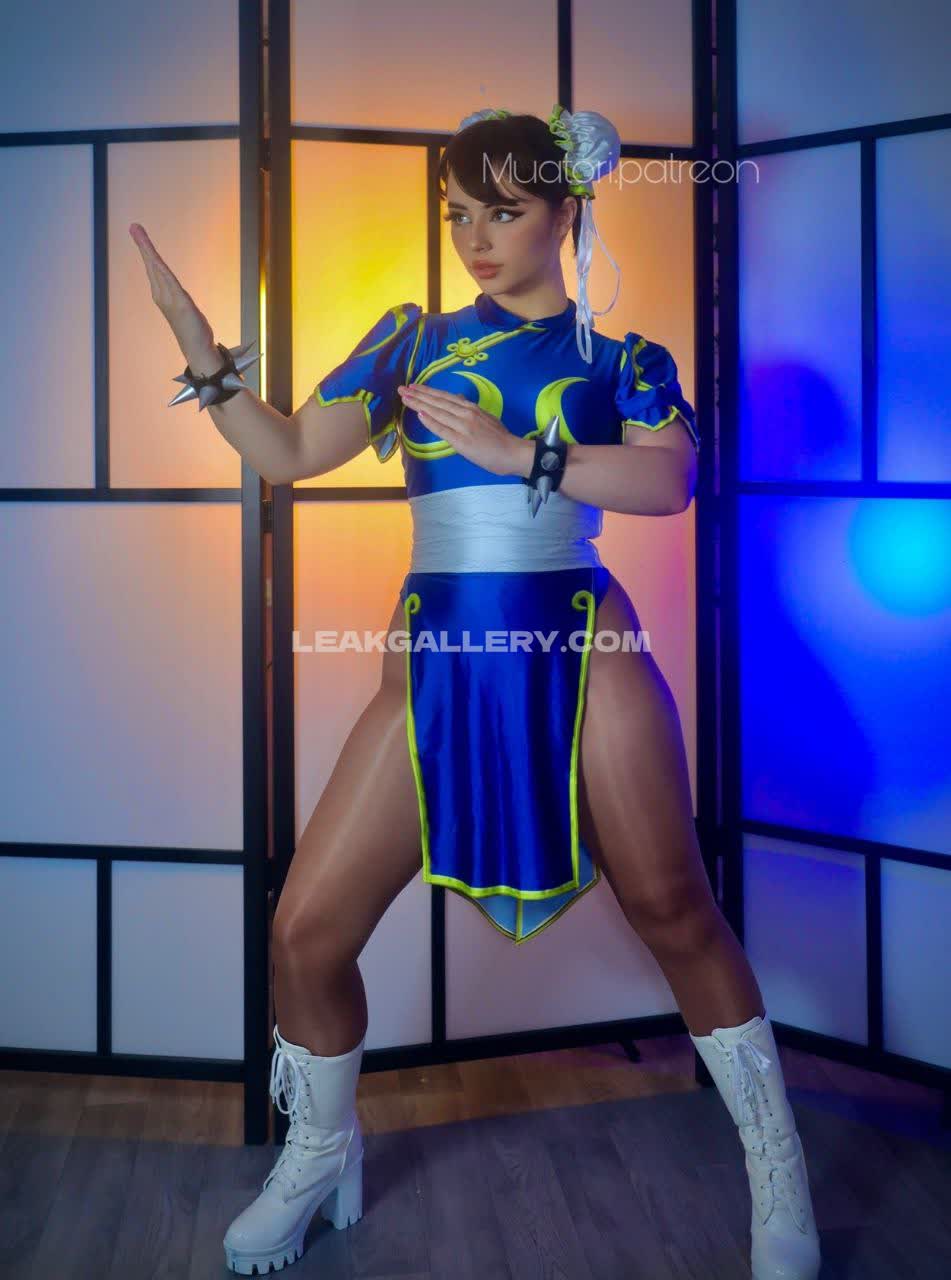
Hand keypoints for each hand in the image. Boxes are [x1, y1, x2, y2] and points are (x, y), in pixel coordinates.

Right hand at [128, 222, 217, 367]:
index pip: (154, 268)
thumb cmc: (193, 332)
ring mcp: (169, 299)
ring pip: (157, 269)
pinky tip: (154, 257)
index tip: (138, 233)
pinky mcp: (180, 303)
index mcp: (162, 295)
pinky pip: (169, 280)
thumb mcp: (186, 309)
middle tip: (134, 226)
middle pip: (151, 265)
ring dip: (148, 250)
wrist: (198, 351)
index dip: (146, 250)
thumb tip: (178, 293)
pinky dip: (160, 268)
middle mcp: (162, 295)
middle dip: (143, 245)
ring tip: (138, 233)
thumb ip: (179, 298)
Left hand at [397, 383, 534, 477]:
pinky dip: (431, 421)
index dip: (428, 391)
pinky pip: (443, 429)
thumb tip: (457, 398)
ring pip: (437, 412)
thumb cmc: (500, 438)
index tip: (414, 387)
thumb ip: (470, 408)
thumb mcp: (485, 417)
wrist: (512, 452)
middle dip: (418, 394)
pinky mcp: (462, 441)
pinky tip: (420, 414)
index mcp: (470, 408)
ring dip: (419, 404)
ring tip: (405, 398)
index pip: (444, 397)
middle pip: (437, 402)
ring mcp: (463, 426)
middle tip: (401, 388)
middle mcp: (465, 413)